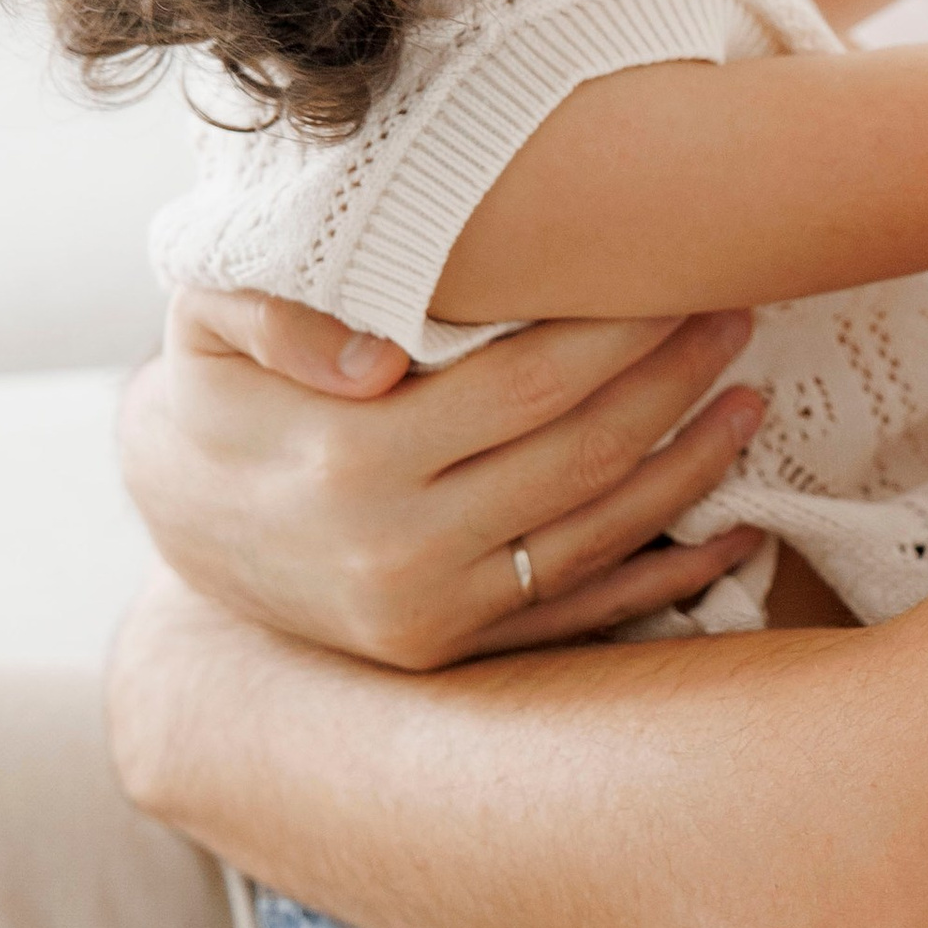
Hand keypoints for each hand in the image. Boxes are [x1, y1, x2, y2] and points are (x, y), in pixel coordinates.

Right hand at [117, 289, 774, 670]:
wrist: (176, 518)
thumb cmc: (214, 387)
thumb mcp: (207, 319)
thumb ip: (278, 311)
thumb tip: (376, 356)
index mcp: (350, 457)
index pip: (528, 382)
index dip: (620, 329)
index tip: (682, 273)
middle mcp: (397, 550)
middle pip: (582, 454)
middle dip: (674, 380)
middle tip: (740, 312)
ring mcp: (430, 612)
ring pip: (599, 536)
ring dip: (693, 469)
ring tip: (752, 399)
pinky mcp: (453, 653)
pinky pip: (585, 616)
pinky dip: (672, 578)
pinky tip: (739, 534)